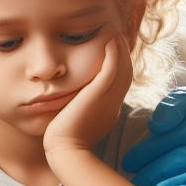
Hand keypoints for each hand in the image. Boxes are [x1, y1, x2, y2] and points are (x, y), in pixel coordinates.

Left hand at [44, 36, 132, 157]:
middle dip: (122, 55)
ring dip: (120, 50)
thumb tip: (68, 103)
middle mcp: (113, 105)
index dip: (117, 69)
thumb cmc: (61, 142)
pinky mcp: (101, 93)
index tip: (111, 57)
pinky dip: (114, 54)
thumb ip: (75, 111)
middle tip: (116, 38)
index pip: (117, 86)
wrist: (64, 151)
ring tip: (114, 34)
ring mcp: (109, 99)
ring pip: (122, 69)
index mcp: (108, 112)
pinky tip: (110, 40)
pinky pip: (112, 69)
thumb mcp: (73, 123)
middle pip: (124, 74)